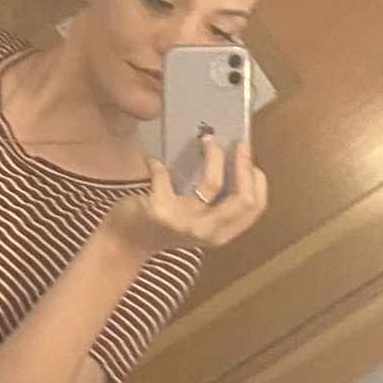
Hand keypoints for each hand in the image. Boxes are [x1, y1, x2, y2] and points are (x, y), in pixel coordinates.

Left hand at [105, 134, 268, 258]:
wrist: (126, 243)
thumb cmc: (164, 224)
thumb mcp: (197, 218)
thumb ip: (215, 200)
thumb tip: (231, 158)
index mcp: (222, 232)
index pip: (255, 206)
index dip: (256, 179)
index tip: (249, 157)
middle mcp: (208, 232)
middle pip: (242, 198)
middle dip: (244, 165)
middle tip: (239, 143)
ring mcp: (184, 224)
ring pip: (212, 184)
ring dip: (212, 155)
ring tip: (205, 139)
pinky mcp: (160, 212)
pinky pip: (165, 176)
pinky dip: (157, 165)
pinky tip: (153, 161)